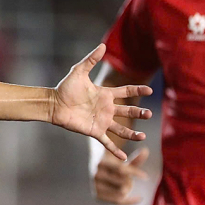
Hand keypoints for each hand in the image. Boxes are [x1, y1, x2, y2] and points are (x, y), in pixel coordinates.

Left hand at [50, 44, 152, 160]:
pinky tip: (123, 159)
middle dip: (139, 112)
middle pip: (128, 110)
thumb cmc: (65, 88)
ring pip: (121, 128)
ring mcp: (102, 121)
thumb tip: (103, 46)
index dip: (138, 90)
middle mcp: (106, 108)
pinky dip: (115, 151)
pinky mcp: (94, 131)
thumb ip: (91, 60)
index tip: (150, 89)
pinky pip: (107, 142)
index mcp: (105, 94)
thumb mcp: (78, 72)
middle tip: (149, 114)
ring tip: (142, 137)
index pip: (126, 91)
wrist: (53, 104)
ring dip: (132, 133)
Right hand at [92, 147, 150, 204]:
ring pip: (121, 191)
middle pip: (122, 181)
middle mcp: (96, 174)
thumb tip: (146, 151)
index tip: (146, 177)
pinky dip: (130, 201)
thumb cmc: (111, 166)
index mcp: (101, 162)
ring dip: (128, 189)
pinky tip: (139, 198)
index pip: (120, 169)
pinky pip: (117, 201)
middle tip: (129, 180)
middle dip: (129, 181)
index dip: (134, 173)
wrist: (94, 172)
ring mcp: (95, 186)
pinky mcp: (97, 196)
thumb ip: (133, 159)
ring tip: (126, 185)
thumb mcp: (121, 162)